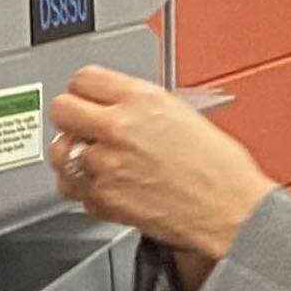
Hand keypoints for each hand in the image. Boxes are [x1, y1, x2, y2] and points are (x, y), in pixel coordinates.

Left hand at [48, 66, 279, 277]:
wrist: (231, 211)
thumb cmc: (220, 170)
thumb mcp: (182, 114)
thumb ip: (139, 106)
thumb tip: (114, 106)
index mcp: (141, 100)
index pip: (84, 79)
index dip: (86, 90)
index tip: (88, 98)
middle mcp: (118, 128)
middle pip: (62, 109)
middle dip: (72, 118)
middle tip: (84, 127)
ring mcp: (106, 165)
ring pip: (60, 151)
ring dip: (72, 154)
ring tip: (93, 159)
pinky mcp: (102, 199)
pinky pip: (72, 187)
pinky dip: (84, 188)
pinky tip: (105, 184)